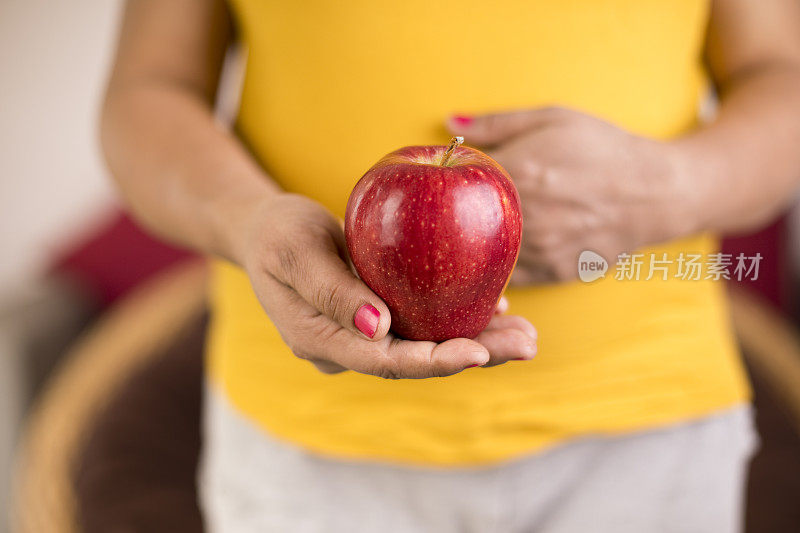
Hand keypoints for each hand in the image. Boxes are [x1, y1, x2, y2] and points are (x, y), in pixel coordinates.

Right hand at [236, 193, 536, 377]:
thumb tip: (378, 328)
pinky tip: (499, 307)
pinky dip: (460, 318)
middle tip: (527, 344)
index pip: (384, 361)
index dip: (433, 361)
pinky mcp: (380, 317)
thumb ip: (332, 291)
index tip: (478, 353)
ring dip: (479, 342)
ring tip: (527, 334)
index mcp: (322, 341)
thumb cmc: (277, 232)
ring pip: (427, 346)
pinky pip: (424, 324)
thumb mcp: (296, 250)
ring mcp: (366, 335)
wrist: (266, 231)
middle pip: (417, 361)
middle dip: (475, 356)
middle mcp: (349, 348)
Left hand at [449, 108, 698, 283]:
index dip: (445, 180)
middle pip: (462, 224)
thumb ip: (495, 124)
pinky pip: (508, 277)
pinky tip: (497, 254)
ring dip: (473, 246)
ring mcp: (538, 250)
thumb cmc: (602, 148)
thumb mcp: (552, 118)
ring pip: (483, 256)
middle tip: (450, 209)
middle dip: (452, 217)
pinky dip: (497, 268)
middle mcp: (524, 217)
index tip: (444, 178)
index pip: (456, 181)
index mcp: (517, 173)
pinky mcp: (552, 273)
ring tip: (474, 230)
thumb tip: (446, 122)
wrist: (657, 192)